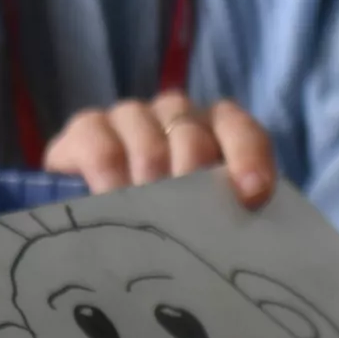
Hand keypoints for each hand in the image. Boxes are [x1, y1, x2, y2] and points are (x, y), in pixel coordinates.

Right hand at [42, 91, 275, 208]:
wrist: (87, 222)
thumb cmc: (161, 220)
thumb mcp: (198, 217)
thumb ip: (223, 213)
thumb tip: (243, 223)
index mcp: (216, 129)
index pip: (240, 130)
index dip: (248, 159)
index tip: (251, 197)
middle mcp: (177, 114)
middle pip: (193, 139)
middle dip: (192, 186)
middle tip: (185, 223)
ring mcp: (132, 116)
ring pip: (149, 143)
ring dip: (150, 186)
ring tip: (146, 218)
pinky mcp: (87, 127)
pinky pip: (100, 141)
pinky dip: (108, 175)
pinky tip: (108, 200)